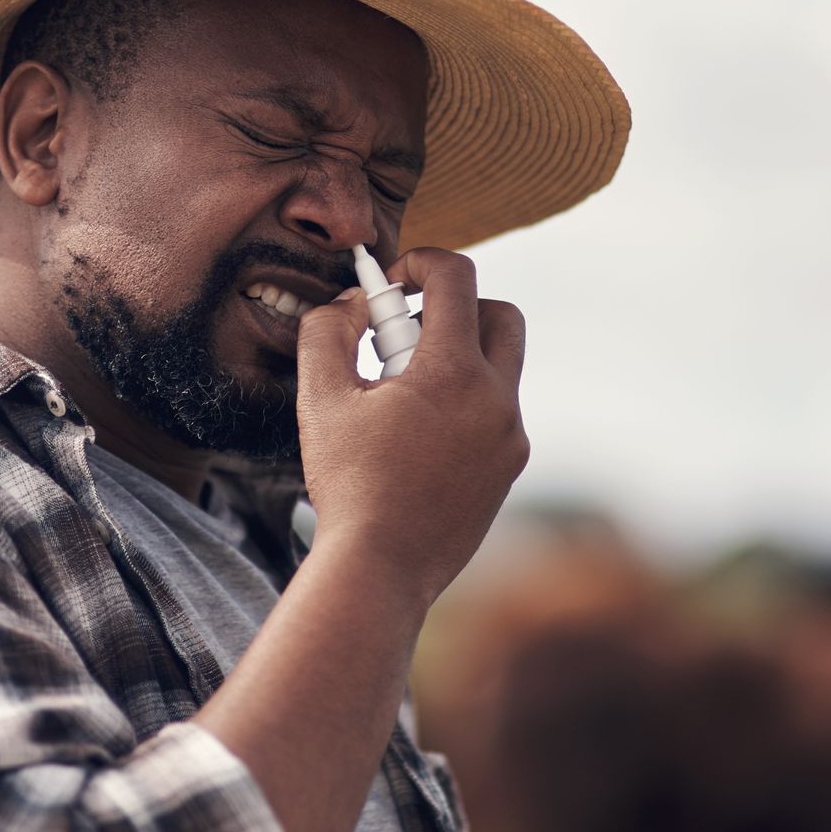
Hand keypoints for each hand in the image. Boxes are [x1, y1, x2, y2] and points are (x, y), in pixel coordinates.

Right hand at [293, 247, 528, 608]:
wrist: (380, 569)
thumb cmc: (346, 483)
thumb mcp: (320, 396)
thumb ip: (327, 329)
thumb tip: (350, 302)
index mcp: (455, 372)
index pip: (456, 276)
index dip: (419, 262)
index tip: (389, 282)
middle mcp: (497, 399)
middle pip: (500, 314)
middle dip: (453, 308)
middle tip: (403, 336)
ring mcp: (510, 437)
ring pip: (500, 366)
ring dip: (458, 358)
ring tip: (402, 395)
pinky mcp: (509, 468)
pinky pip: (495, 412)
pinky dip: (463, 403)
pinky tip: (416, 437)